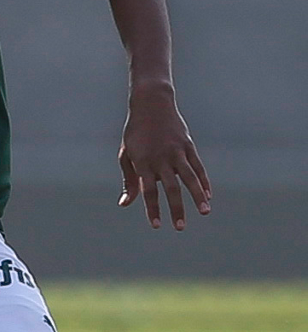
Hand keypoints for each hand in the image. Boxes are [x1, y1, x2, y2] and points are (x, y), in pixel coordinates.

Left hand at [118, 87, 210, 229]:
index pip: (148, 191)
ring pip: (189, 178)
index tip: (157, 225)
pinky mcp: (188, 145)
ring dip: (197, 196)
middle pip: (170, 188)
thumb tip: (125, 204)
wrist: (151, 104)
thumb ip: (129, 181)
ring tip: (204, 212)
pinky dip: (203, 181)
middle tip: (180, 227)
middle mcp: (161, 158)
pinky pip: (198, 167)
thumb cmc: (136, 133)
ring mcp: (176, 152)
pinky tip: (208, 196)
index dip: (153, 209)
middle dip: (175, 209)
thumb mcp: (127, 154)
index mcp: (143, 162)